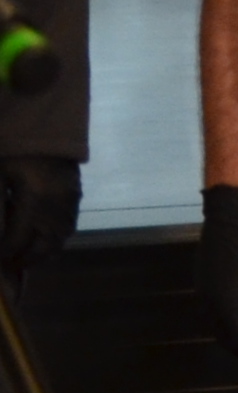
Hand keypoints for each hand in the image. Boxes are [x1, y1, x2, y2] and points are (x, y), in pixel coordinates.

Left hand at [0, 156, 74, 278]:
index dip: (6, 252)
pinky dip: (56, 240)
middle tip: (10, 265)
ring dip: (42, 253)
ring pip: (59, 239)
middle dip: (26, 259)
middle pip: (43, 244)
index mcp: (34, 198)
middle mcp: (56, 204)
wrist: (47, 127)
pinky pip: (69, 226)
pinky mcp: (75, 195)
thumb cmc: (16, 150)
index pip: (18, 237)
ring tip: (26, 258)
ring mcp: (69, 201)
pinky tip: (44, 242)